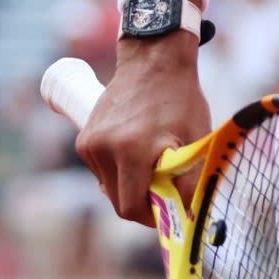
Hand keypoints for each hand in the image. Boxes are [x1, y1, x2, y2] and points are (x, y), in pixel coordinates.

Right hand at [75, 34, 210, 224]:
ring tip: (150, 160)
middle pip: (118, 202)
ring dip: (129, 185)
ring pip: (109, 187)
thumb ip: (190, 181)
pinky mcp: (84, 139)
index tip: (167, 208)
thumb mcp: (194, 140)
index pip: (131, 208)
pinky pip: (101, 171)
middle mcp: (104, 147)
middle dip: (141, 201)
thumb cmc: (180, 100)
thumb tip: (188, 217)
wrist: (153, 61)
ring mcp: (90, 142)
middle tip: (163, 186)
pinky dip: (117, 170)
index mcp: (132, 149)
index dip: (150, 216)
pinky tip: (133, 149)